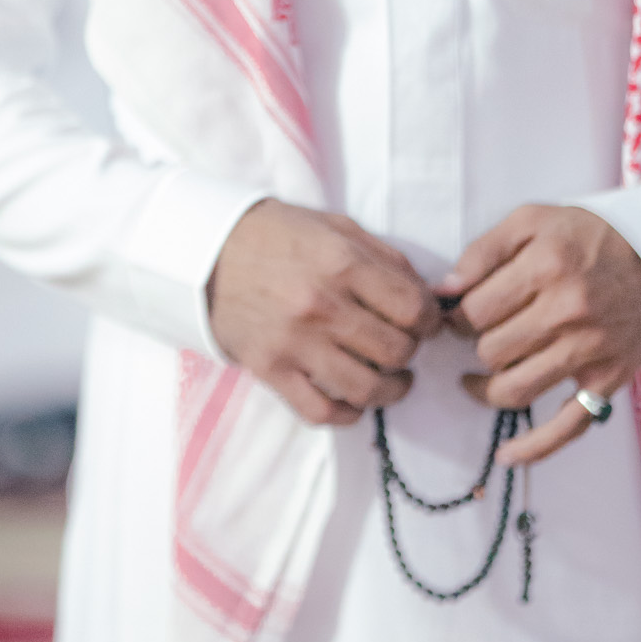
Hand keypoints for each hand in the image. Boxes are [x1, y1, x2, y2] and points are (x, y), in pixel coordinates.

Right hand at [207, 200, 440, 427]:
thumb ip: (386, 258)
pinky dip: (348, 414)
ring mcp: (294, 342)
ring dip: (391, 390)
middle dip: (411, 352)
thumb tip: (429, 294)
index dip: (431, 320)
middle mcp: (321, 305)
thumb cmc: (280, 235)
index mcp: (342, 262)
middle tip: (405, 345)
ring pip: (366, 387)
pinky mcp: (270, 370)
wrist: (209, 252)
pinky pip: (321, 411)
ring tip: (393, 381)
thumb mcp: (337, 227)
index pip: (413, 308)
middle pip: (396, 350)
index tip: (426, 322)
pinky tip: (356, 401)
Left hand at [443, 204, 640, 465]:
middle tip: (478, 336)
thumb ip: (483, 250)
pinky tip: (507, 456)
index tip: (460, 314)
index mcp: (546, 266)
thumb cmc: (585, 238)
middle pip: (491, 350)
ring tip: (476, 378)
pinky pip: (568, 427)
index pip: (475, 310)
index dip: (457, 315)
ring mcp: (590, 350)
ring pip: (516, 389)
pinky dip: (535, 449)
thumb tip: (444, 291)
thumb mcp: (532, 220)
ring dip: (487, 388)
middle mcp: (568, 311)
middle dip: (475, 345)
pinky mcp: (608, 380)